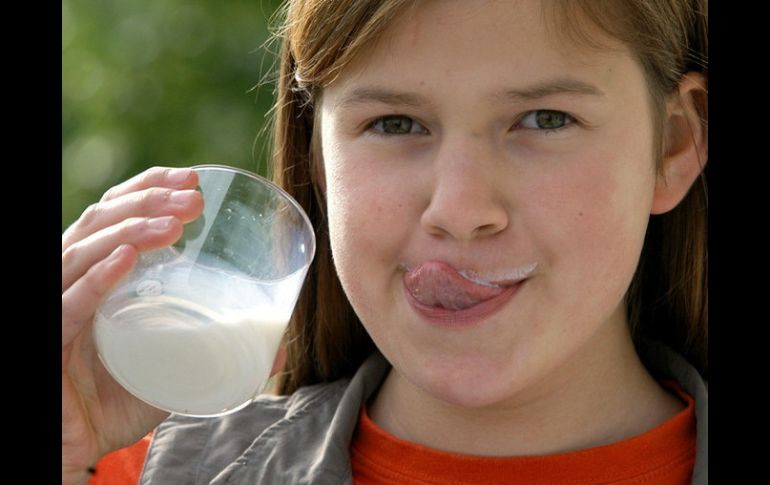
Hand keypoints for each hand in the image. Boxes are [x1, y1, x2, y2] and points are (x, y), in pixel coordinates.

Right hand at [61, 167, 203, 483]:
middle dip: (148, 200)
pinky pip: (69, 304)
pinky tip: (127, 258)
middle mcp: (74, 281)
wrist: (74, 447)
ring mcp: (59, 307)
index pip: (116, 215)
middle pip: (102, 222)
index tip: (193, 178)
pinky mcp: (51, 340)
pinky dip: (97, 278)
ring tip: (174, 223)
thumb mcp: (173, 367)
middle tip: (194, 196)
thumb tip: (279, 346)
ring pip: (83, 251)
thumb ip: (216, 352)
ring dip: (131, 229)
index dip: (148, 188)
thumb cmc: (117, 400)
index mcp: (100, 276)